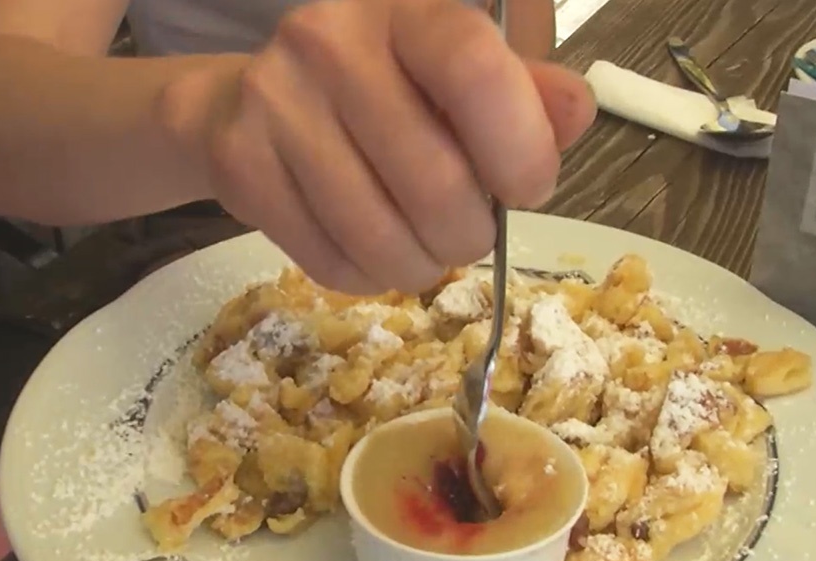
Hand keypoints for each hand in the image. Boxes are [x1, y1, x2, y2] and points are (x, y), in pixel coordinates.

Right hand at [159, 0, 596, 295]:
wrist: (243, 105)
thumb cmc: (377, 91)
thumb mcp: (454, 75)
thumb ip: (522, 94)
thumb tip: (575, 112)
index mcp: (402, 10)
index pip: (473, 72)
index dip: (519, 149)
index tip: (528, 188)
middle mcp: (329, 43)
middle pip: (434, 182)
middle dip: (471, 235)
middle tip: (469, 233)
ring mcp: (275, 105)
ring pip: (381, 239)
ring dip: (422, 267)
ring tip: (425, 250)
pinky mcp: (241, 168)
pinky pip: (331, 264)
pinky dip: (369, 279)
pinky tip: (373, 253)